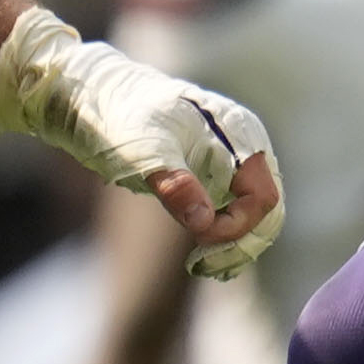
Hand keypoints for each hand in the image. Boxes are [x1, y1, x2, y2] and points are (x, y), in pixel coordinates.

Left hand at [0, 6, 284, 278]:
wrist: (97, 98)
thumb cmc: (122, 117)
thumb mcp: (145, 151)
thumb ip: (176, 184)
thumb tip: (204, 222)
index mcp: (238, 134)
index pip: (262, 197)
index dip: (237, 227)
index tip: (200, 241)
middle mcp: (243, 147)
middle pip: (266, 209)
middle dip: (241, 242)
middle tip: (203, 265)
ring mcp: (231, 160)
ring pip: (252, 214)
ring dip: (234, 243)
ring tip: (201, 265)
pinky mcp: (213, 172)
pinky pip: (233, 210)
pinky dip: (223, 235)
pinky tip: (200, 255)